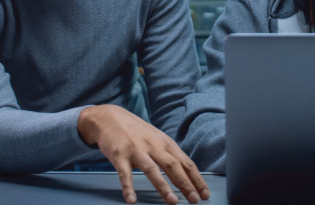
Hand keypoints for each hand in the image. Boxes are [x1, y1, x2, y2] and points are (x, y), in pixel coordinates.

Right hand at [77, 104, 209, 203]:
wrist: (110, 117)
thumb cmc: (137, 132)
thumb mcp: (157, 139)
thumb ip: (170, 154)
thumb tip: (188, 173)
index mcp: (165, 143)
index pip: (186, 162)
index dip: (196, 178)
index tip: (204, 193)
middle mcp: (153, 146)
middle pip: (173, 166)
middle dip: (185, 183)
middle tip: (194, 200)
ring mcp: (136, 150)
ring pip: (152, 170)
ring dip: (163, 187)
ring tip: (173, 201)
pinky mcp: (119, 155)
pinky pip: (124, 174)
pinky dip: (128, 187)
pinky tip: (131, 200)